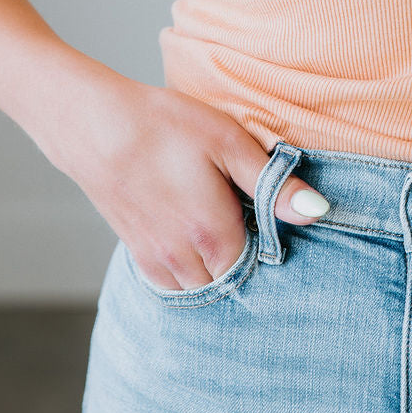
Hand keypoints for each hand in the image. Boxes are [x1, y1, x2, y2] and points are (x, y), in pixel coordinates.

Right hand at [38, 68, 329, 290]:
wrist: (93, 125)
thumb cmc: (164, 126)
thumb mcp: (229, 142)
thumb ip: (273, 183)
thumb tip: (318, 212)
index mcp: (214, 235)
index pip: (259, 268)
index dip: (271, 247)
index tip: (269, 220)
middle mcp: (184, 259)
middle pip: (231, 283)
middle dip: (246, 262)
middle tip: (249, 221)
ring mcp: (156, 260)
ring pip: (201, 287)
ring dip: (217, 268)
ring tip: (222, 227)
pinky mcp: (137, 253)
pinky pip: (173, 282)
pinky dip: (190, 269)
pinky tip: (194, 238)